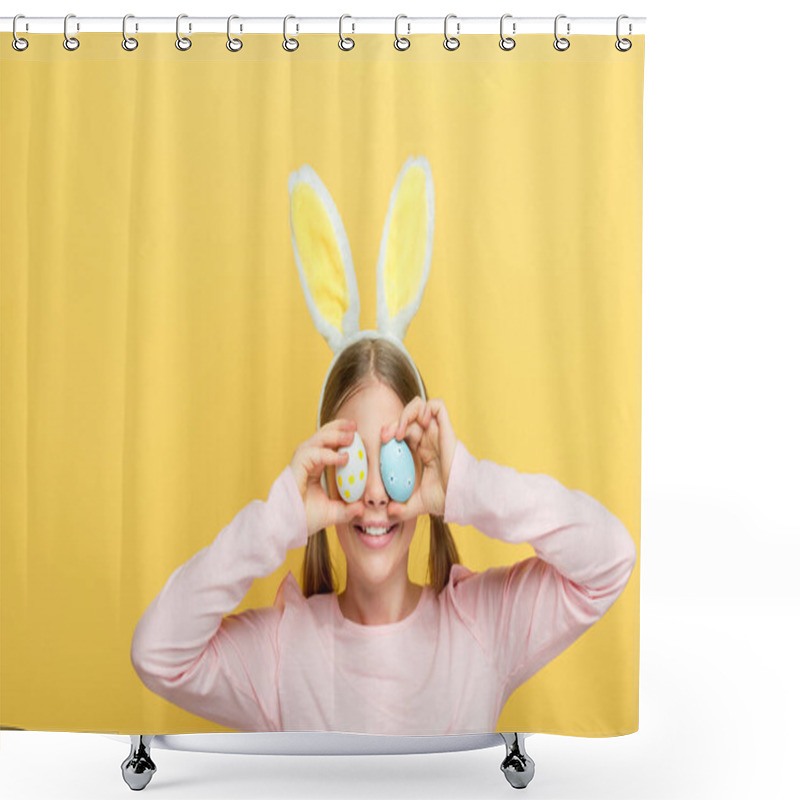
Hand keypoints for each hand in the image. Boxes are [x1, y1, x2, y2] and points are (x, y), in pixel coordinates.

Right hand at [290, 419, 365, 536]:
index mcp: (312, 467)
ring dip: (334, 435)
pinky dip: (329, 454)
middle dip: (338, 427)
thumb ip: (347, 509)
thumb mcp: (332, 514)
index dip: (339, 435)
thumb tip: (362, 508)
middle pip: (321, 436)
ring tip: (351, 436)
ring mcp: (299, 463)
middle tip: (354, 425)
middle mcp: (305, 462)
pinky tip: (344, 458)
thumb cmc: (303, 519)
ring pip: (316, 440)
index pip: (326, 445)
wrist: (286, 528)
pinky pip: (313, 454)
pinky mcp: (295, 468)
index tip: (356, 433)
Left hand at [380, 397, 456, 520]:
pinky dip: (425, 408)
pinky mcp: (446, 427)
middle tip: (386, 437)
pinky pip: (437, 405)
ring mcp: (437, 431)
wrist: (460, 497)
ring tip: (400, 431)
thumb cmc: (445, 498)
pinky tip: (419, 423)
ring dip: (405, 413)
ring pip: (420, 406)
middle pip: (408, 417)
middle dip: (393, 422)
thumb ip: (402, 509)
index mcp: (423, 450)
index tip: (382, 443)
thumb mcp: (417, 504)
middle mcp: (429, 437)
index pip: (403, 431)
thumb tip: (388, 513)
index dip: (391, 432)